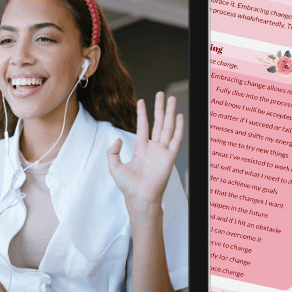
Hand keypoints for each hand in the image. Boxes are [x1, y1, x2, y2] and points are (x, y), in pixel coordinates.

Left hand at [107, 93, 184, 209]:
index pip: (143, 126)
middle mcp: (153, 148)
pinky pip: (176, 139)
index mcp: (141, 149)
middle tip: (162, 94)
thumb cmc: (128, 186)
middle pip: (159, 123)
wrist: (139, 197)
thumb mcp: (114, 166)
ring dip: (169, 112)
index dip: (142, 113)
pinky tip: (179, 116)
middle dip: (160, 108)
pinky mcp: (170, 157)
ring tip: (171, 99)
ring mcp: (162, 151)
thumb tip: (117, 138)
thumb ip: (112, 152)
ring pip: (168, 127)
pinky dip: (178, 127)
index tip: (142, 101)